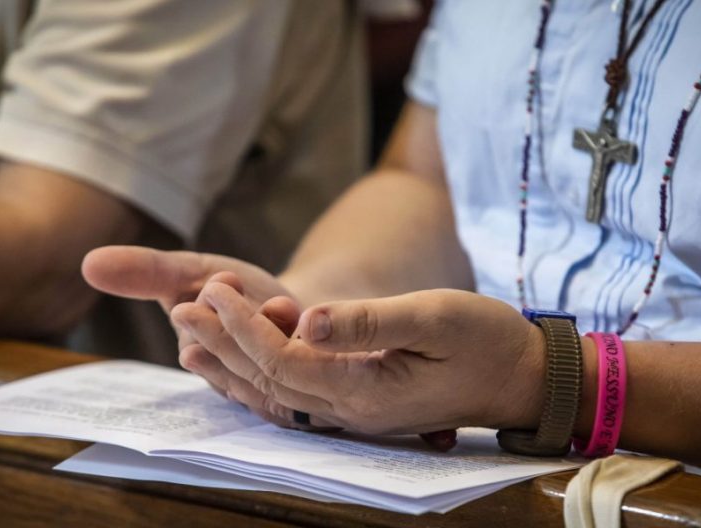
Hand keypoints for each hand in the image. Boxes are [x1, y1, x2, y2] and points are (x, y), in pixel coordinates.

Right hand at [82, 246, 302, 426]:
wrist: (293, 306)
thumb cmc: (236, 292)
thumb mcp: (190, 272)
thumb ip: (146, 272)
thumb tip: (87, 264)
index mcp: (198, 357)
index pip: (196, 349)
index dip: (210, 313)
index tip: (221, 277)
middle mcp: (232, 381)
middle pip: (235, 360)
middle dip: (243, 317)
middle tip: (246, 285)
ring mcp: (270, 387)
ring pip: (270, 367)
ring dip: (276, 328)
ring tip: (280, 304)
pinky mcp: (306, 388)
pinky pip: (306, 374)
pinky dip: (306, 343)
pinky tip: (305, 320)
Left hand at [178, 283, 546, 436]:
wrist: (519, 376)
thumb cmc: (485, 340)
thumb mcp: (434, 316)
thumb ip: (371, 320)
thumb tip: (308, 318)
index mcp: (365, 389)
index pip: (284, 360)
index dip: (244, 326)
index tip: (212, 290)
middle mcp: (350, 409)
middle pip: (270, 379)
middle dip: (224, 343)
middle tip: (181, 308)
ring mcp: (354, 409)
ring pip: (277, 390)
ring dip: (233, 361)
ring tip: (189, 336)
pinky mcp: (361, 399)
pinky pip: (295, 391)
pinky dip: (260, 371)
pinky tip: (239, 358)